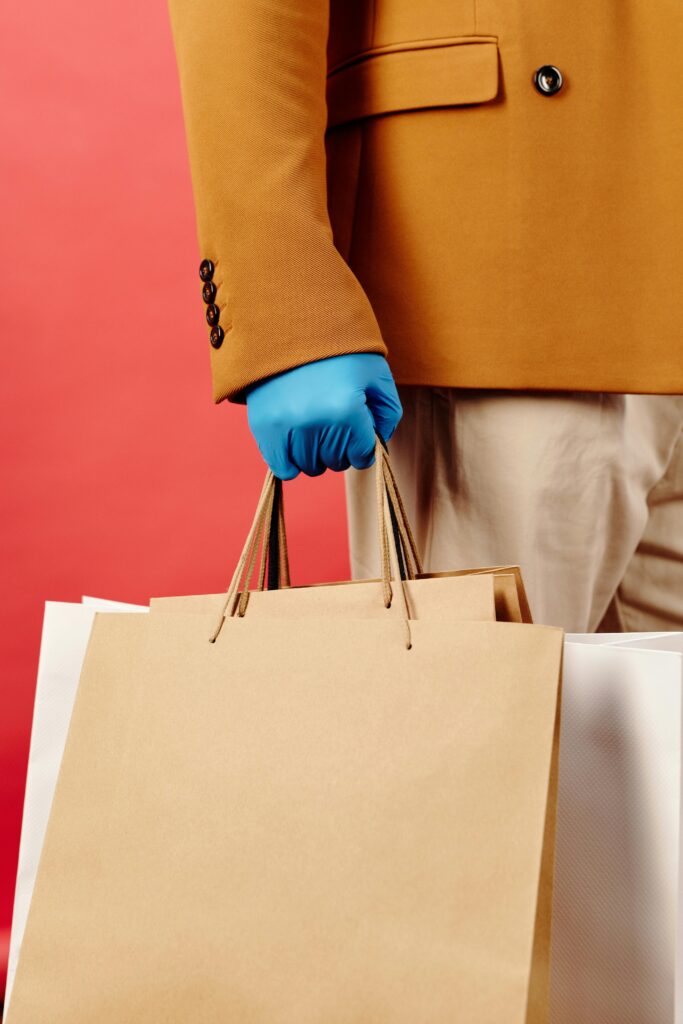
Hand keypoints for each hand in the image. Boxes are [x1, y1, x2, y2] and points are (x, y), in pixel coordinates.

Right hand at [245, 353, 401, 478]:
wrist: (291, 320)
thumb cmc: (340, 348)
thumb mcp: (377, 373)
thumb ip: (388, 414)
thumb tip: (377, 447)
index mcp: (346, 409)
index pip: (362, 455)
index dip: (364, 445)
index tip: (359, 429)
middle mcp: (314, 422)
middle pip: (336, 462)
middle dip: (342, 447)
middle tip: (336, 421)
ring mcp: (285, 425)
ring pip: (310, 466)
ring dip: (317, 453)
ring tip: (316, 426)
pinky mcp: (262, 426)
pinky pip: (282, 467)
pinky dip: (292, 461)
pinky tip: (297, 442)